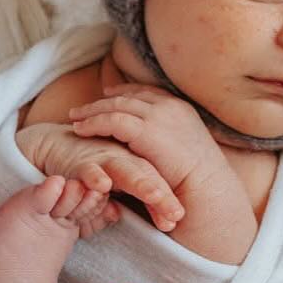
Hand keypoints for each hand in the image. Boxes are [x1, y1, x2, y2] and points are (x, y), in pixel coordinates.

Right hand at [15, 122, 185, 231]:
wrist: (53, 146)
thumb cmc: (85, 172)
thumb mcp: (104, 195)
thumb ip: (110, 207)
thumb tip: (116, 215)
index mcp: (136, 168)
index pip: (157, 186)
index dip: (167, 203)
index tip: (176, 221)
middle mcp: (123, 161)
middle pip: (148, 176)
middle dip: (163, 195)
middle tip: (177, 213)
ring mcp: (102, 159)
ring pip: (124, 170)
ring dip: (140, 183)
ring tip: (155, 196)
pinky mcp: (79, 161)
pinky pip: (88, 169)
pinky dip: (94, 176)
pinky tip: (102, 186)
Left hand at [66, 83, 228, 193]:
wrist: (208, 190)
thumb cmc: (199, 181)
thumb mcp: (185, 150)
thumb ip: (168, 139)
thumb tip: (157, 143)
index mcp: (180, 108)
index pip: (146, 93)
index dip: (124, 93)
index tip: (108, 95)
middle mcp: (169, 106)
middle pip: (128, 96)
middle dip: (103, 100)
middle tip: (82, 108)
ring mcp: (158, 115)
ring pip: (116, 105)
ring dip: (92, 111)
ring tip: (74, 118)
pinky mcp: (146, 130)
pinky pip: (111, 120)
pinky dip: (93, 123)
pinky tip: (80, 130)